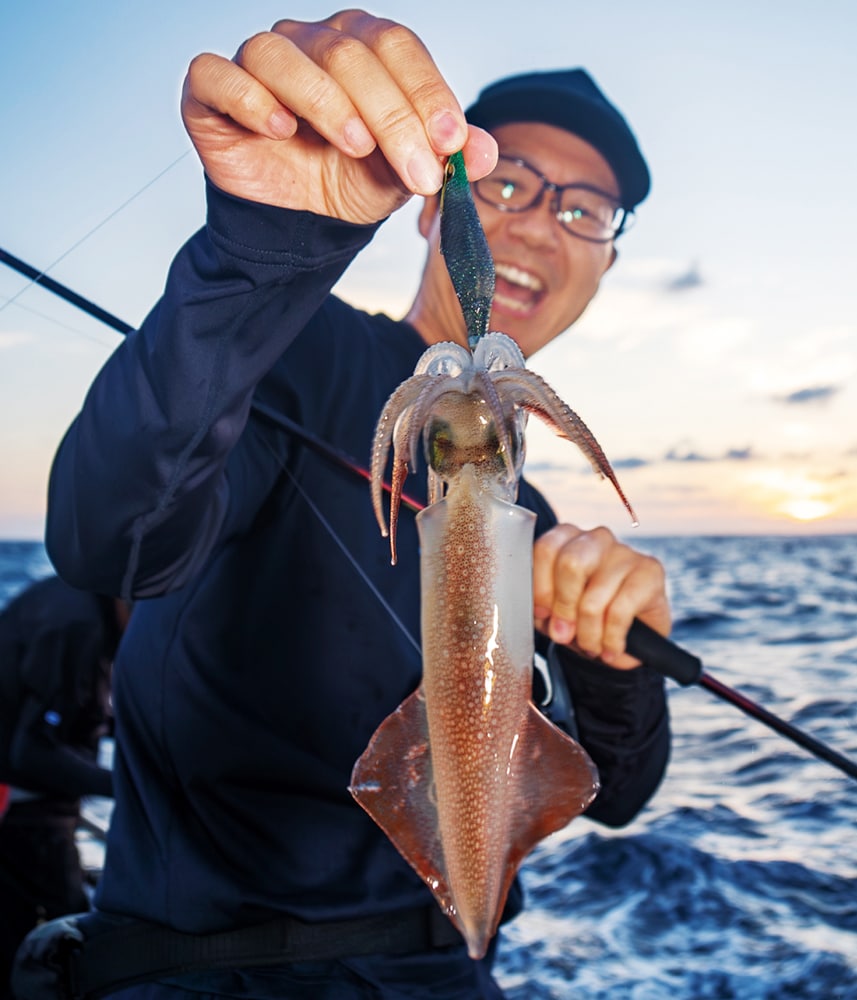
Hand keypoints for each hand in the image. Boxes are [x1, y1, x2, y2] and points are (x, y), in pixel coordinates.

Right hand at [181, 10, 497, 222]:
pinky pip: (218, 74)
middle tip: (417, 173)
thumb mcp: (404, 174)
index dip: (426, 91)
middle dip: (392, 116)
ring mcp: (258, 63)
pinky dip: (249, 98)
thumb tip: (488, 151)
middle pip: (348, 52)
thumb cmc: (348, 181)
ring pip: (284, 55)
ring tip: (354, 147)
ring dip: (327, 102)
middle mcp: (309, 42)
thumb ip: (444, 158)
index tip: (451, 143)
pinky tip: (279, 130)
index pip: (397, 46)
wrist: (297, 221)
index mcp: (361, 47)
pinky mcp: (211, 91)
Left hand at [533, 525, 670, 669]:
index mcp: (568, 539)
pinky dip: (611, 639)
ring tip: (590, 647)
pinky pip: (620, 611)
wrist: (628, 636)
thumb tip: (545, 615)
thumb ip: (544, 608)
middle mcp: (597, 539)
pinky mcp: (650, 572)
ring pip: (593, 597)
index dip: (541, 587)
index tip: (542, 613)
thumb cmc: (586, 616)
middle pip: (571, 563)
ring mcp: (626, 553)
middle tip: (564, 634)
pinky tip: (610, 648)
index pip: (546, 549)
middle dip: (564, 607)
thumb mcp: (555, 612)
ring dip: (588, 633)